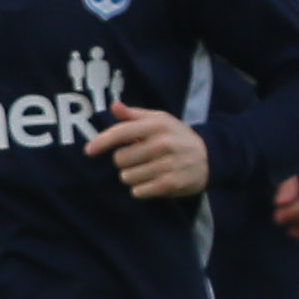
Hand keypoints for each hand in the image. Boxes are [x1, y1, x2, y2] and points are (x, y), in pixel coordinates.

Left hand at [90, 107, 210, 203]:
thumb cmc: (175, 136)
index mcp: (157, 124)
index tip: (89, 151)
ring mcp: (168, 164)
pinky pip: (138, 191)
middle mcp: (163, 143)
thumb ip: (134, 115)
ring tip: (147, 170)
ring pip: (127, 177)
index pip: (122, 132)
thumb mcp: (159, 120)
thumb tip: (114, 106)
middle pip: (120, 159)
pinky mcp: (171, 184)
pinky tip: (152, 182)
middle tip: (138, 159)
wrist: (209, 157)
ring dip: (132, 176)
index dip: (102, 142)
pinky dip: (141, 189)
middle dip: (124, 161)